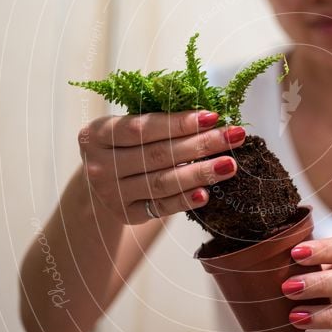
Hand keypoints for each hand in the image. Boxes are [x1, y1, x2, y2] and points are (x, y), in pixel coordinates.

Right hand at [77, 110, 245, 223]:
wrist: (103, 182)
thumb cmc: (127, 146)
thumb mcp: (130, 129)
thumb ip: (160, 122)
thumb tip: (210, 117)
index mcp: (97, 134)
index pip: (142, 128)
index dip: (179, 123)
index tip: (213, 116)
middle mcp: (99, 165)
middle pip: (157, 155)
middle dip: (200, 145)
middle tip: (234, 137)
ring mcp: (110, 193)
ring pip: (161, 182)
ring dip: (199, 173)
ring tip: (229, 165)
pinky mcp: (126, 215)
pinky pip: (160, 207)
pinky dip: (184, 200)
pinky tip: (206, 193)